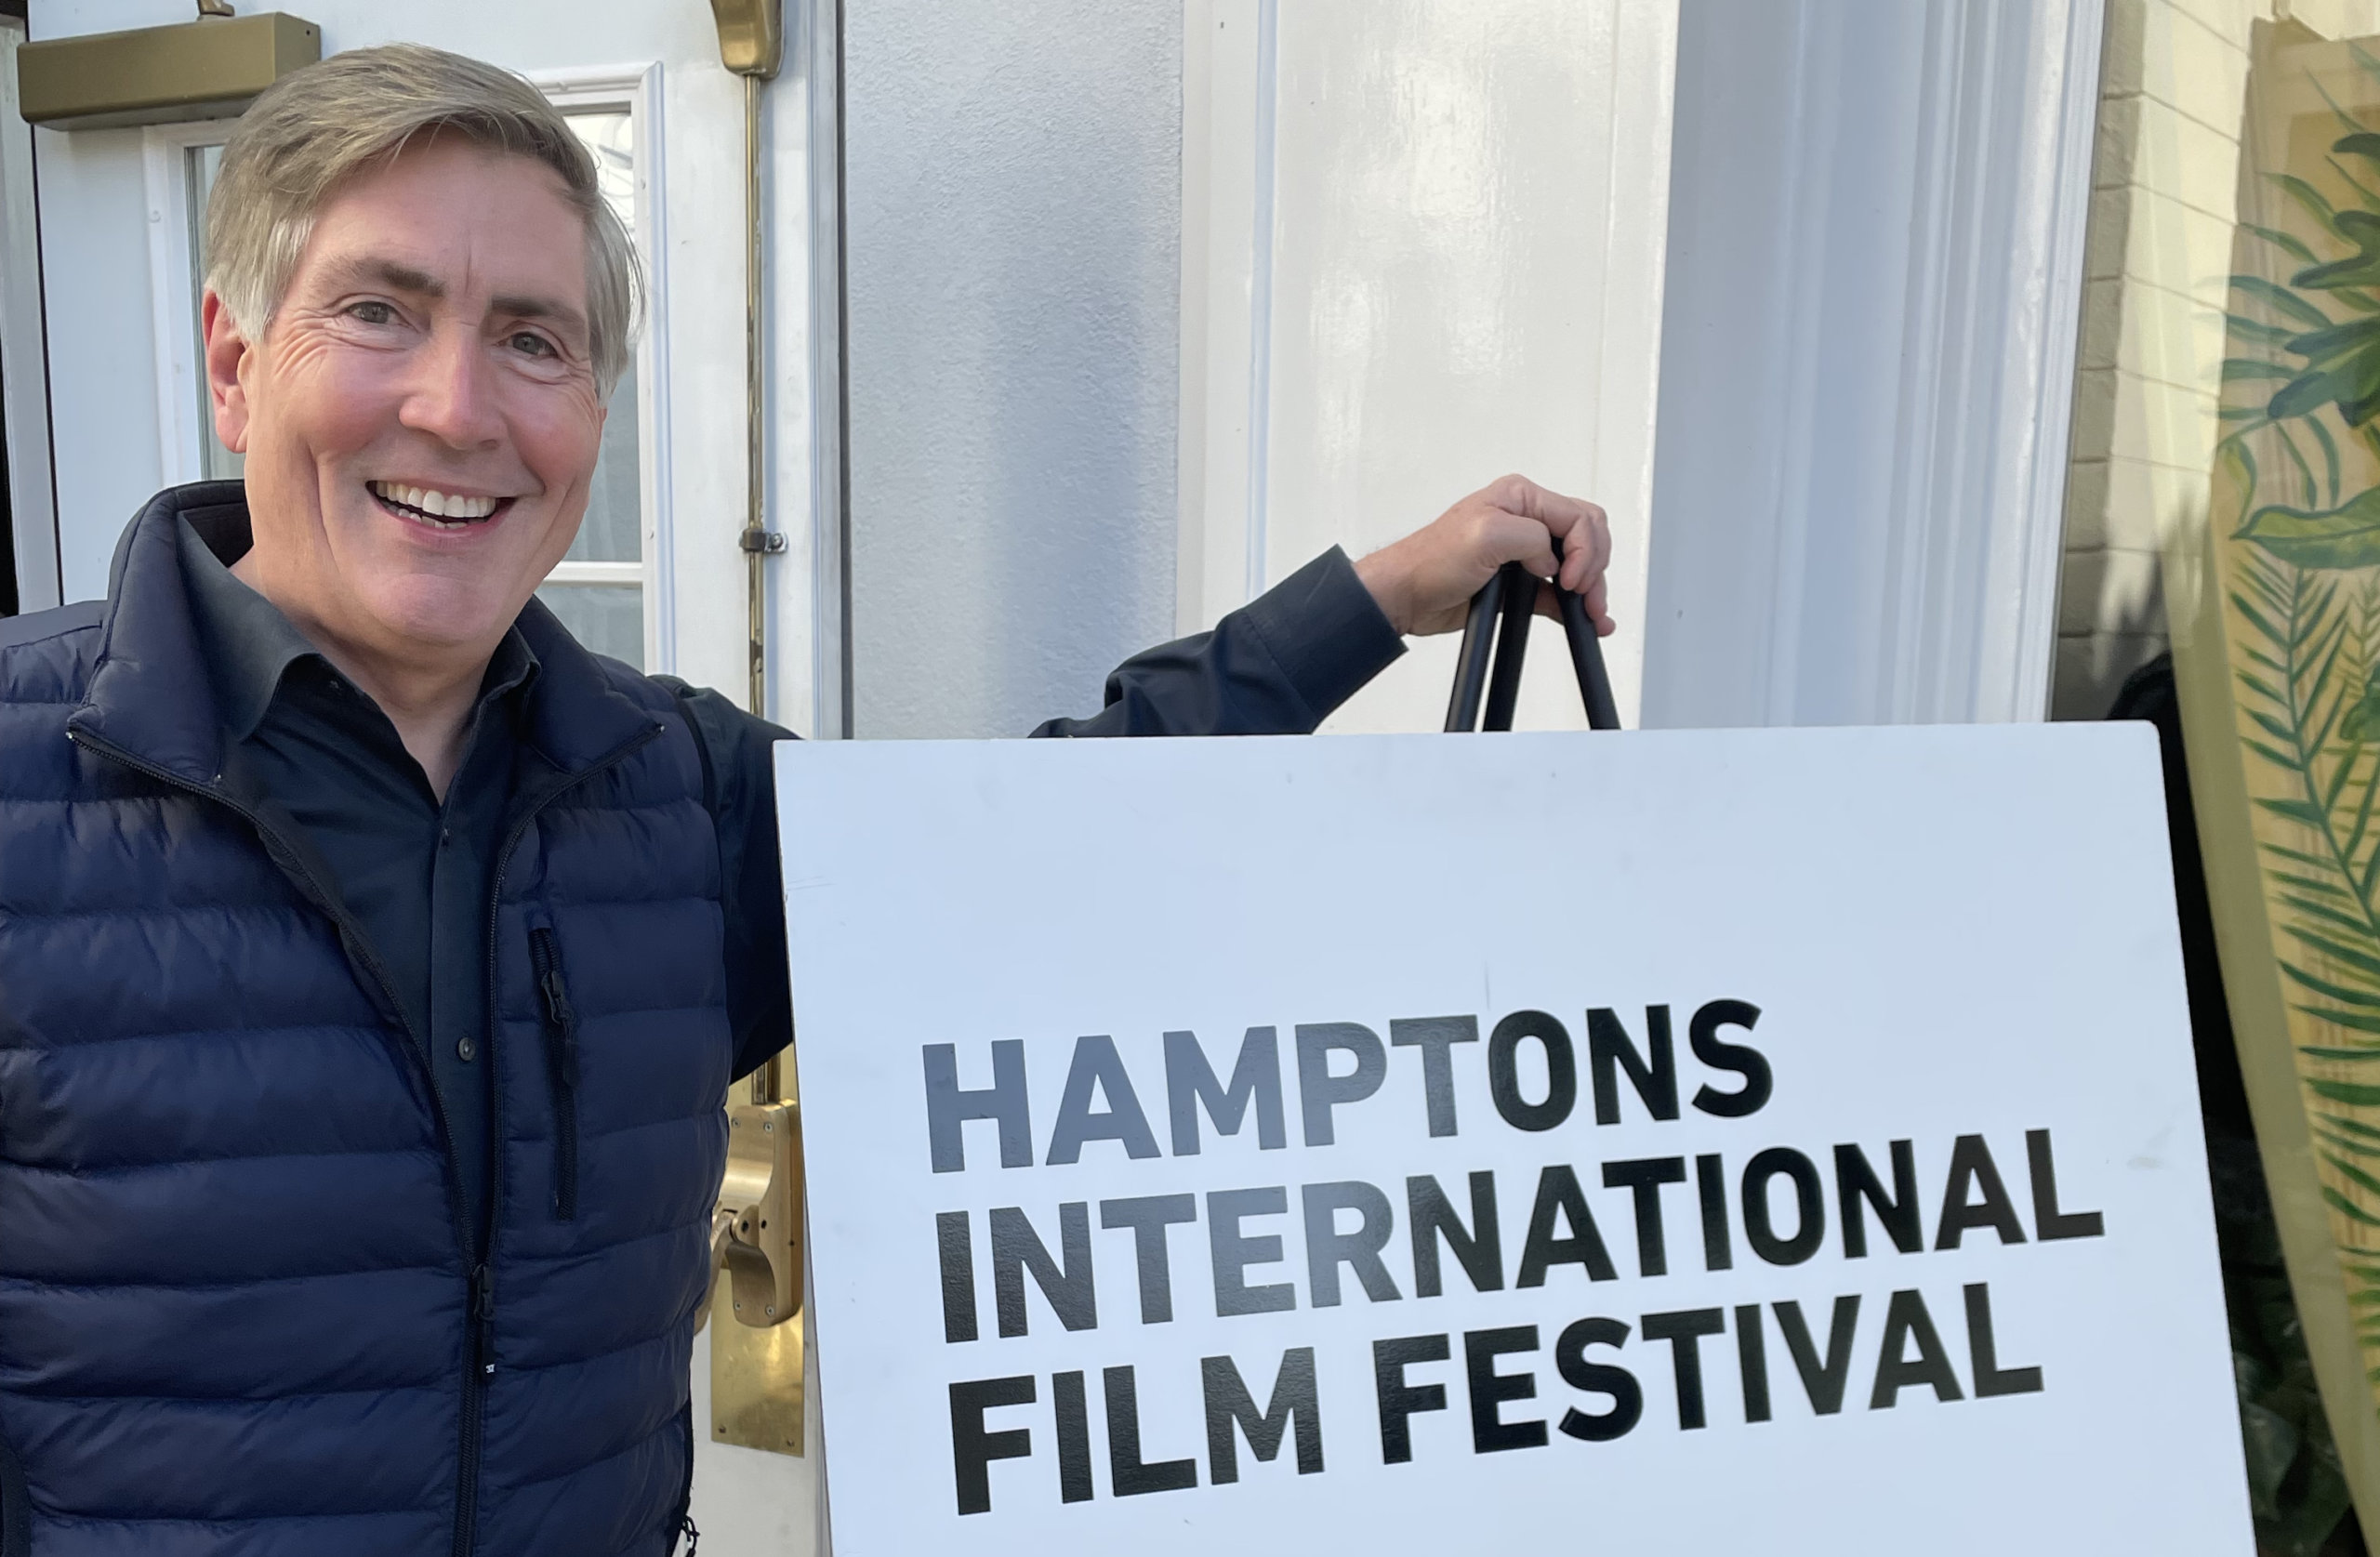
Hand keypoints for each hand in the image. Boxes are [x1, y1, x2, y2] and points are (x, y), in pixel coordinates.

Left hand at [1352, 474, 1612, 637]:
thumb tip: (1553, 560)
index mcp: (1520, 497)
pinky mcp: (1519, 581)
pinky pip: (1557, 591)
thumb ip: (1531, 538)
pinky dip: (1575, 605)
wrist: (1405, 596)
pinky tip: (1585, 619)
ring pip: (1577, 564)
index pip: (1578, 517)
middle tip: (1587, 597)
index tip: (1571, 581)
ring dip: (1591, 588)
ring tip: (1594, 615)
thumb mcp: (1485, 535)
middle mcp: (1526, 520)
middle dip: (1595, 567)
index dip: (1585, 550)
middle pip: (1586, 536)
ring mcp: (1524, 551)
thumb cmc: (1430, 560)